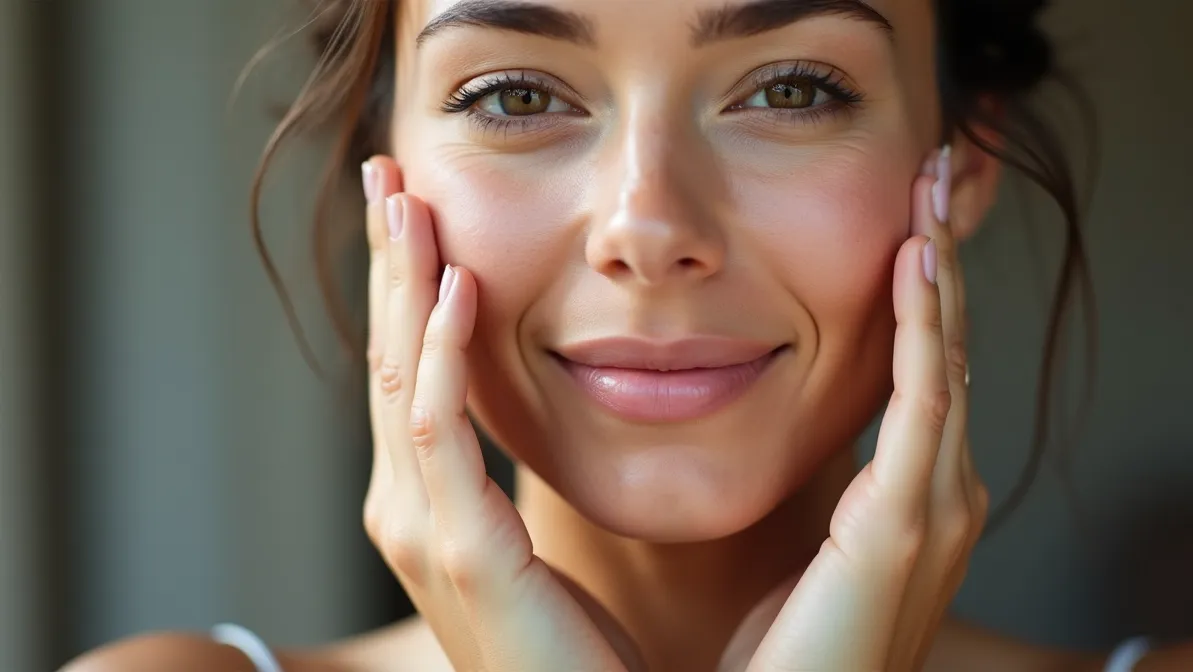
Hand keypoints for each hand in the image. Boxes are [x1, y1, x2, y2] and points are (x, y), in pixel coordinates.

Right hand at [359, 157, 642, 671]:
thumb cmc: (582, 650)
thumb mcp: (538, 544)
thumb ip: (514, 481)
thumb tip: (541, 409)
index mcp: (432, 503)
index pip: (411, 368)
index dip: (407, 285)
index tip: (414, 208)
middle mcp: (411, 509)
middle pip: (390, 357)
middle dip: (389, 263)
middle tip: (388, 173)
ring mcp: (427, 532)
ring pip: (402, 377)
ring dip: (404, 283)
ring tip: (406, 200)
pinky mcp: (463, 554)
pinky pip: (441, 433)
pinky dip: (443, 356)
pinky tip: (459, 288)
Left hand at [721, 148, 987, 671]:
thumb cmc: (776, 652)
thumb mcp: (800, 548)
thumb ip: (815, 489)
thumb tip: (784, 428)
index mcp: (909, 501)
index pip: (923, 371)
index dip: (922, 294)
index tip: (907, 219)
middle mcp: (938, 497)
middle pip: (948, 352)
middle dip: (943, 262)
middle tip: (935, 174)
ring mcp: (933, 511)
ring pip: (947, 361)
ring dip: (940, 273)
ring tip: (932, 190)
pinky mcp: (906, 526)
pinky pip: (925, 403)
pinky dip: (927, 328)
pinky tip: (916, 261)